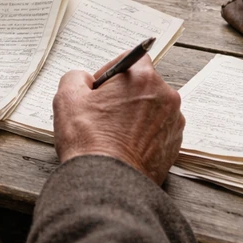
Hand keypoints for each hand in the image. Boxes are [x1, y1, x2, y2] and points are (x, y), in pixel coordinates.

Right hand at [52, 55, 184, 185]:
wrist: (107, 183)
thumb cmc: (88, 140)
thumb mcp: (67, 97)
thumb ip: (76, 76)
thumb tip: (86, 80)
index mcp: (143, 78)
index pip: (130, 59)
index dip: (110, 72)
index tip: (97, 90)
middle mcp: (166, 96)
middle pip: (143, 84)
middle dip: (123, 95)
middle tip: (101, 114)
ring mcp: (173, 122)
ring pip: (151, 108)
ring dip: (134, 115)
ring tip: (113, 134)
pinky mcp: (175, 145)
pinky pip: (157, 130)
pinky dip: (144, 134)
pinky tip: (125, 147)